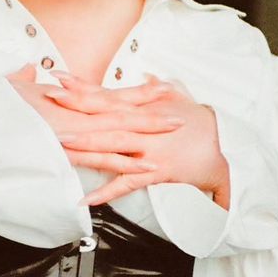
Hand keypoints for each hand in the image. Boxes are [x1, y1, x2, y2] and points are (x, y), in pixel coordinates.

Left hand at [8, 67, 230, 207]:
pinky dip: (107, 192)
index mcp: (145, 107)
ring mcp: (150, 150)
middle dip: (76, 111)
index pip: (107, 96)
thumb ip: (157, 89)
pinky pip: (128, 183)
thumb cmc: (201, 122)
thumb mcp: (179, 98)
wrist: (228, 147)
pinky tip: (86, 198)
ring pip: (112, 148)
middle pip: (104, 118)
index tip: (58, 80)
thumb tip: (147, 78)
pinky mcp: (157, 172)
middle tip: (49, 107)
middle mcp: (144, 126)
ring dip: (85, 147)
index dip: (82, 88)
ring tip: (60, 147)